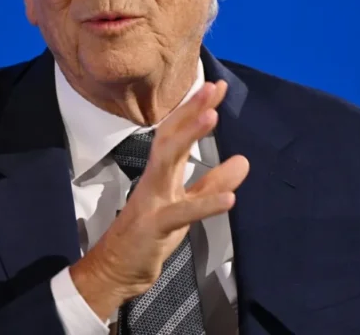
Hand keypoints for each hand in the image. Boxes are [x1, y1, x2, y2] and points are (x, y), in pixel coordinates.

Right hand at [69, 80, 250, 321]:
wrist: (117, 271)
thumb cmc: (150, 236)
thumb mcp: (187, 206)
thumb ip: (213, 183)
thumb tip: (243, 160)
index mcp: (162, 173)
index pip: (178, 133)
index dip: (195, 110)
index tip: (216, 87)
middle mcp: (154, 180)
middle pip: (170, 137)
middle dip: (190, 111)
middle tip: (212, 88)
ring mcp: (152, 201)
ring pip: (168, 161)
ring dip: (190, 137)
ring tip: (212, 117)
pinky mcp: (155, 226)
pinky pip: (182, 213)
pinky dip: (206, 204)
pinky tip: (230, 200)